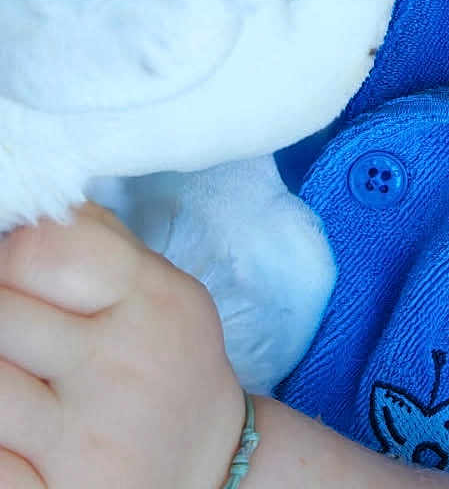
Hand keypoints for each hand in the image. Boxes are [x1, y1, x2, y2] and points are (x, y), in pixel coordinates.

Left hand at [0, 204, 244, 488]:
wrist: (209, 467)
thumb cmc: (168, 364)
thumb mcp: (161, 290)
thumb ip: (102, 243)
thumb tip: (34, 205)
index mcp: (154, 301)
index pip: (44, 251)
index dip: (9, 253)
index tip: (13, 267)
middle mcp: (122, 367)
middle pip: (0, 313)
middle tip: (13, 321)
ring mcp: (84, 439)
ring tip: (17, 364)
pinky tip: (15, 422)